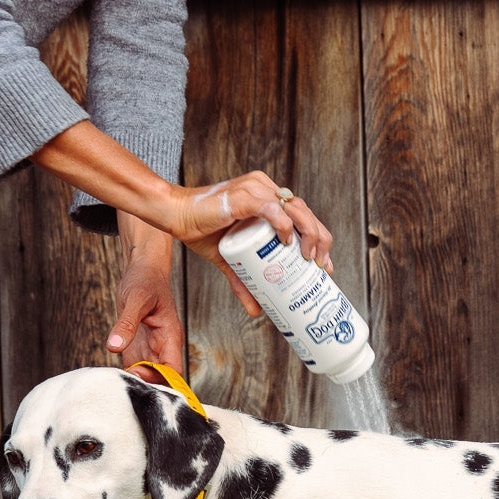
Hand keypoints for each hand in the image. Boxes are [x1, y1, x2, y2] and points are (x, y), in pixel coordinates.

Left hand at [107, 229, 185, 368]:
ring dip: (135, 382)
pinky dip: (126, 374)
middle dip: (146, 384)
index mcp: (170, 336)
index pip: (174, 370)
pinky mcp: (136, 347)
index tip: (140, 377)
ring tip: (118, 380)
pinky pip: (134, 368)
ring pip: (147, 376)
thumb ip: (126, 323)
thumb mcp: (135, 299)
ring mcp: (149, 348)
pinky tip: (114, 374)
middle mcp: (162, 346)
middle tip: (125, 379)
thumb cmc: (146, 280)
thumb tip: (115, 346)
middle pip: (161, 378)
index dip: (161, 380)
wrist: (142, 269)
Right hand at [169, 171, 333, 316]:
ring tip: (308, 257)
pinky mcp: (243, 196)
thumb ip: (243, 281)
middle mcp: (265, 188)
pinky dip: (283, 224)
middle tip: (321, 266)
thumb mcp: (229, 259)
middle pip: (304, 211)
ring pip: (293, 208)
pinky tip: (288, 241)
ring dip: (309, 232)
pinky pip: (270, 208)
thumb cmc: (201, 229)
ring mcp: (255, 189)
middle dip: (319, 239)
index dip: (318, 237)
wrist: (174, 215)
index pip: (301, 214)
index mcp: (267, 197)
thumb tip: (256, 310)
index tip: (323, 264)